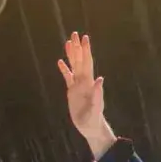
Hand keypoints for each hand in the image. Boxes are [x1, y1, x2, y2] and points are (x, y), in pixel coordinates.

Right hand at [57, 32, 116, 159]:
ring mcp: (78, 86)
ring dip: (71, 54)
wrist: (91, 128)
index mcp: (89, 83)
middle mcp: (84, 82)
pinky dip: (64, 69)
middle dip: (78, 47)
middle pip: (80, 61)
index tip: (85, 38)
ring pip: (74, 66)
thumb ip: (98, 94)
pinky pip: (67, 77)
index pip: (87, 63)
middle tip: (74, 33)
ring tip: (68, 42)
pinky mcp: (72, 92)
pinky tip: (60, 62)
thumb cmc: (94, 120)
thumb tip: (100, 79)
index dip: (86, 51)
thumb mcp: (96, 108)